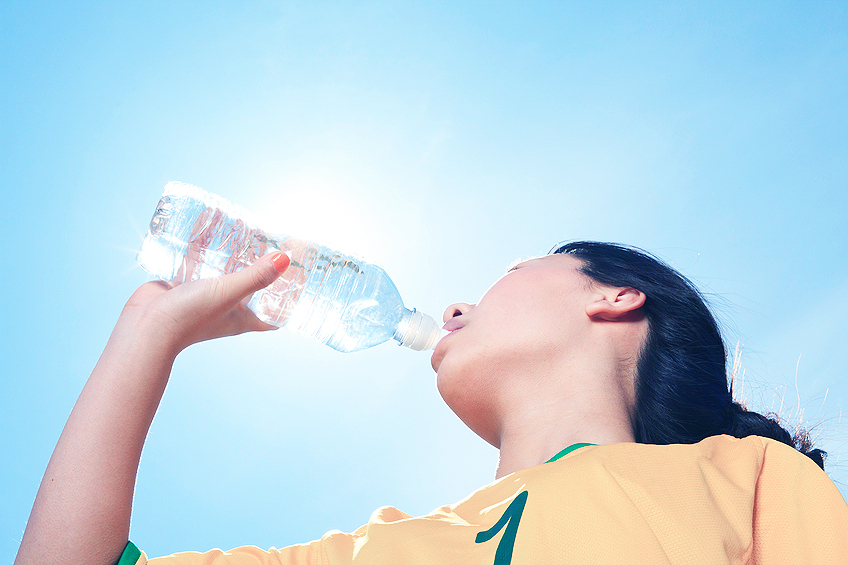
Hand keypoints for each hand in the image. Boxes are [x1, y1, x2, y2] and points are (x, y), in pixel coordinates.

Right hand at [120, 251, 290, 354]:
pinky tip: (205, 233)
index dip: (287, 304)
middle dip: (260, 270)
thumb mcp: (229, 293)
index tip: (299, 284)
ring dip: (231, 258)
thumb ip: (256, 276)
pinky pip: (197, 266)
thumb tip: (286, 258)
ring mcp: (204, 299)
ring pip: (223, 275)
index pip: (272, 317)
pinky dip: (202, 252)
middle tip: (271, 245)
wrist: (145, 327)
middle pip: (250, 289)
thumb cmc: (190, 317)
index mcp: (242, 319)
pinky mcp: (183, 286)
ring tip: (241, 234)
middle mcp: (225, 310)